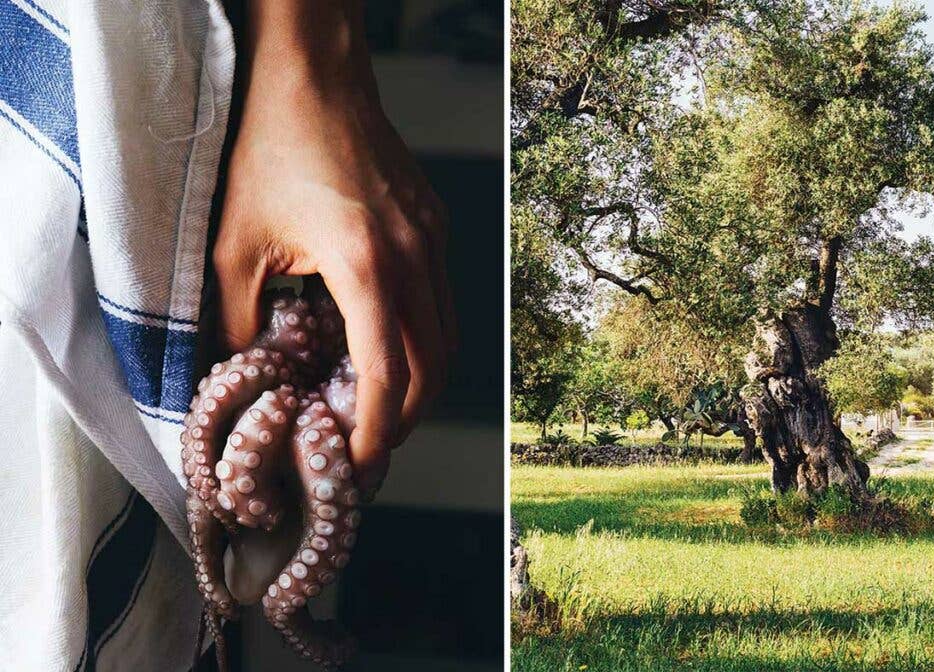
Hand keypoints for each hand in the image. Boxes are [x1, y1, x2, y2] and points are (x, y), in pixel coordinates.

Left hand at [213, 0, 455, 494]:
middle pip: (434, 365)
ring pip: (448, 337)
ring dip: (420, 382)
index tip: (357, 460)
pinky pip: (442, 300)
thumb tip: (249, 372)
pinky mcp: (434, 224)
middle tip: (368, 445)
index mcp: (366, 263)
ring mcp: (433, 238)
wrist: (314, 75)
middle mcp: (414, 255)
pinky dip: (423, 338)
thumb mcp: (234, 243)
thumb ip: (241, 320)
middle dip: (404, 416)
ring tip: (380, 406)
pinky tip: (387, 343)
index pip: (388, 371)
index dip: (374, 428)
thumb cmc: (271, 146)